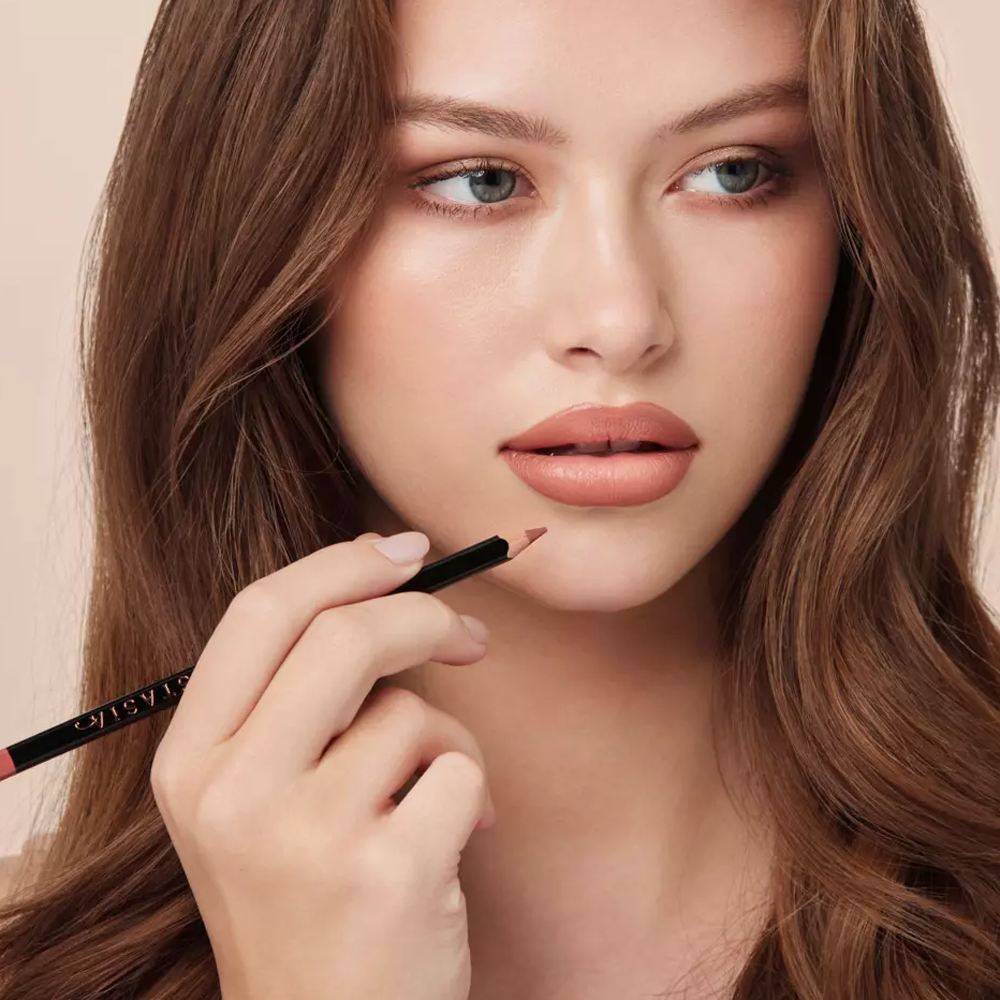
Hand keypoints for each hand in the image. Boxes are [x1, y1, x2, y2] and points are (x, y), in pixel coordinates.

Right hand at [150, 530, 493, 999]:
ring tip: (434, 797)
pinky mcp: (386, 874)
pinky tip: (451, 844)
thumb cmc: (305, 896)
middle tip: (470, 635)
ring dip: (448, 742)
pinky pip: (460, 771)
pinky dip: (471, 793)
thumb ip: (300, 700)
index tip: (404, 553)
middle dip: (423, 616)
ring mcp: (304, 836)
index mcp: (191, 761)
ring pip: (412, 711)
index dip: (341, 566)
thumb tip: (386, 579)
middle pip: (343, 636)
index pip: (261, 613)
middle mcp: (232, 793)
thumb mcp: (260, 797)